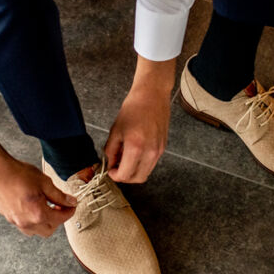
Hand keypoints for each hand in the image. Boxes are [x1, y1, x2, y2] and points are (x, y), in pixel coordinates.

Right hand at [0, 131, 76, 236]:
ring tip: (47, 207)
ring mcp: (17, 222)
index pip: (61, 218)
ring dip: (45, 223)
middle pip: (50, 229)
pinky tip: (33, 207)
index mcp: (39, 213)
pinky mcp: (9, 218)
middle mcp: (28, 222)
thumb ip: (59, 195)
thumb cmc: (18, 174)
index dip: (70, 211)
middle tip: (60, 206)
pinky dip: (33, 221)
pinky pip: (26, 227)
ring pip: (37, 231)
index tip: (72, 204)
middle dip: (58, 219)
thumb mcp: (44, 182)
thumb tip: (71, 202)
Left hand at [104, 56, 175, 183]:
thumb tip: (110, 165)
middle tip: (116, 167)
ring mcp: (158, 150)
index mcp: (136, 147)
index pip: (125, 174)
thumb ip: (111, 151)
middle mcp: (150, 152)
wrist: (152, 95)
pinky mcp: (163, 147)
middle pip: (137, 178)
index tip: (110, 170)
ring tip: (125, 159)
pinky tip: (135, 153)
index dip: (115, 175)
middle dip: (125, 177)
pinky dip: (142, 164)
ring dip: (134, 171)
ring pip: (146, 173)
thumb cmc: (133, 108)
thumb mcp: (115, 130)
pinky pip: (151, 164)